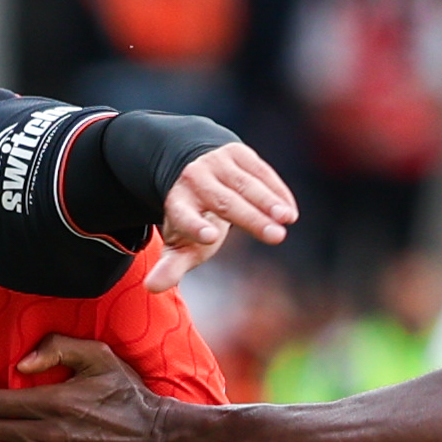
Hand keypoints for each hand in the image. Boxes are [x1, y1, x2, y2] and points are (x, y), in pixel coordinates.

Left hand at [144, 144, 297, 292]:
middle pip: (224, 203)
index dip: (195, 225)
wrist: (191, 165)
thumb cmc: (191, 216)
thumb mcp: (179, 241)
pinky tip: (290, 211)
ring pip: (245, 184)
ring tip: (288, 219)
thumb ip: (170, 265)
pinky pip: (260, 171)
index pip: (184, 216)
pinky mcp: (237, 153)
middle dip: (251, 219)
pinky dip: (277, 190)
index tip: (209, 236)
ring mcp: (216, 164)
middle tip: (276, 237)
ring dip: (269, 202)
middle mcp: (195, 180)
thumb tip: (152, 288)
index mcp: (177, 204)